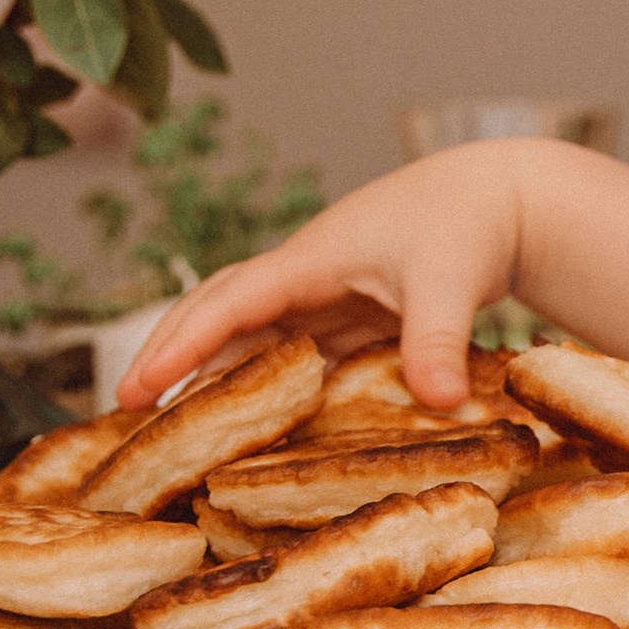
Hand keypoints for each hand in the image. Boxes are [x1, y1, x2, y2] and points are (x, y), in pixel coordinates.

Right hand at [118, 145, 534, 409]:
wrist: (503, 200)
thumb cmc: (470, 223)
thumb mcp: (450, 281)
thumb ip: (437, 341)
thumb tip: (439, 402)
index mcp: (311, 260)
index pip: (230, 304)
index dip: (183, 346)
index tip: (141, 388)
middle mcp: (306, 277)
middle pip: (219, 313)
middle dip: (171, 355)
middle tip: (125, 408)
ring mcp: (325, 296)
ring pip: (250, 338)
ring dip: (212, 375)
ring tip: (173, 428)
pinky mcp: (350, 316)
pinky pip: (292, 355)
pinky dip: (265, 386)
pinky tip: (253, 427)